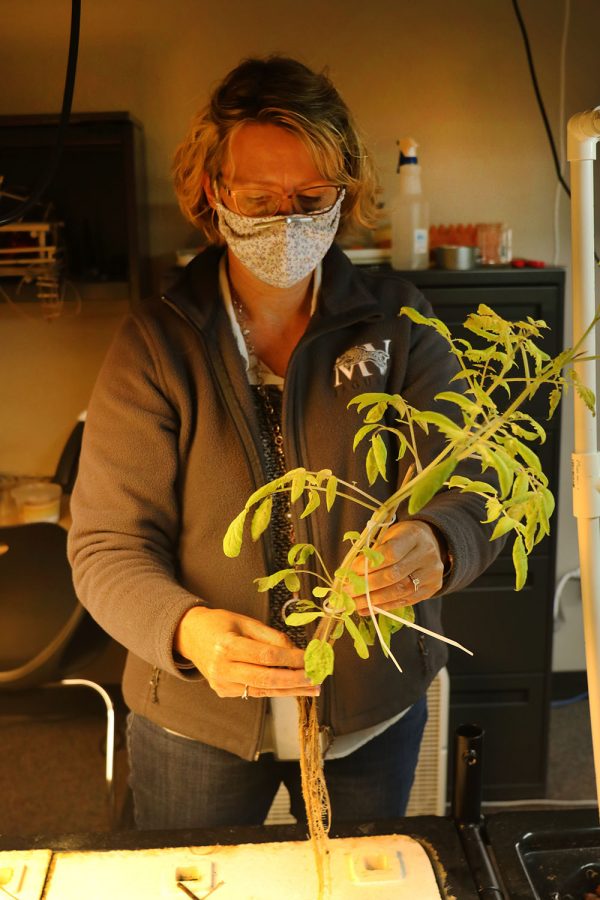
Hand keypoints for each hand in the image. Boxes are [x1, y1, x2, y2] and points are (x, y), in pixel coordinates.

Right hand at [174, 606, 319, 699]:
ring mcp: (222, 683)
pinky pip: (255, 691)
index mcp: (227, 645)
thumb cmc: (221, 624)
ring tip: (312, 688)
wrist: (190, 636)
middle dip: (295, 679)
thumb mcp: (246, 622)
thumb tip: (297, 650)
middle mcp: (222, 668)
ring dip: (291, 689)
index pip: (266, 655)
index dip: (291, 658)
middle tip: (316, 678)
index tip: (310, 658)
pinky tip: (292, 686)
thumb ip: (271, 637)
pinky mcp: (224, 692)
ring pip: (263, 690)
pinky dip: (275, 689)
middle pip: (266, 678)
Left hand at [351, 520, 445, 615]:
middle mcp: (426, 555)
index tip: (352, 571)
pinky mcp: (431, 589)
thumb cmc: (402, 538)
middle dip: (367, 586)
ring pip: (399, 592)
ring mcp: (431, 573)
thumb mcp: (388, 535)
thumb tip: (351, 574)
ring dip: (373, 600)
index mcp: (414, 535)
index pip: (391, 553)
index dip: (369, 564)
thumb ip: (373, 553)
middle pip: (394, 575)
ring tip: (354, 604)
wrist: (431, 543)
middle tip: (347, 591)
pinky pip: (405, 601)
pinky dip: (383, 607)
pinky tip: (367, 609)